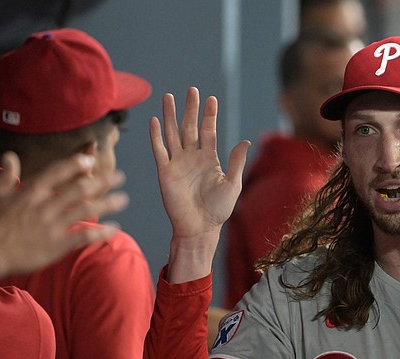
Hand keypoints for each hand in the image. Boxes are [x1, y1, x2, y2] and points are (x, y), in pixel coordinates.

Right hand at [0, 152, 128, 278]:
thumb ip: (6, 176)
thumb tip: (10, 156)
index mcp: (30, 192)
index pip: (57, 172)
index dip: (76, 164)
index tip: (91, 160)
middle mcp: (45, 206)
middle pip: (79, 189)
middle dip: (102, 181)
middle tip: (119, 176)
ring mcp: (52, 226)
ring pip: (86, 210)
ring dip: (107, 203)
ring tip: (123, 198)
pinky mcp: (56, 245)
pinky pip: (83, 236)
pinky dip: (101, 232)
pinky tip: (114, 229)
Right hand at [150, 87, 248, 239]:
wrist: (200, 227)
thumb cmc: (218, 210)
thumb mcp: (232, 184)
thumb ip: (236, 162)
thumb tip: (245, 142)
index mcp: (210, 159)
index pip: (208, 131)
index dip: (209, 115)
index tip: (211, 99)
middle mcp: (192, 158)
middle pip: (190, 127)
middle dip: (190, 109)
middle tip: (191, 90)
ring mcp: (178, 163)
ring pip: (172, 133)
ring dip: (170, 116)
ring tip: (168, 97)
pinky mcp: (165, 172)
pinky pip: (159, 149)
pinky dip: (156, 135)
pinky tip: (154, 120)